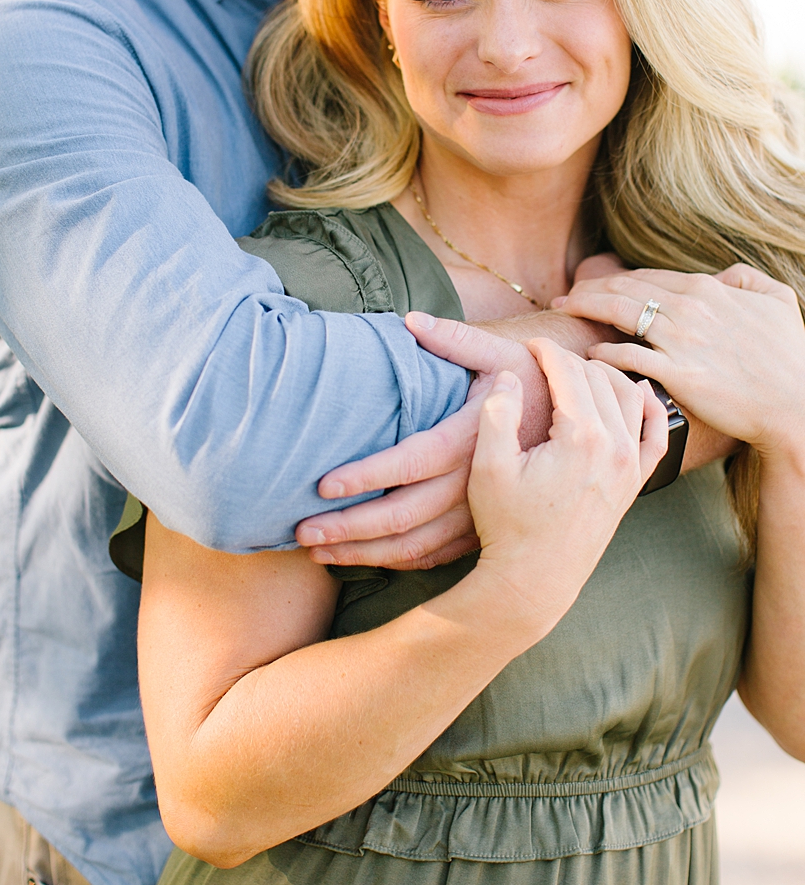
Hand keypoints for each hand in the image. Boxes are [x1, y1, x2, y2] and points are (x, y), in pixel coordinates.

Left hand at [296, 308, 613, 568]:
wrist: (584, 428)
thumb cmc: (533, 383)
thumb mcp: (501, 354)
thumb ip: (454, 339)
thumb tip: (408, 320)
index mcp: (471, 439)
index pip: (408, 463)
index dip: (365, 476)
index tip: (323, 486)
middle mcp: (472, 484)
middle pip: (400, 517)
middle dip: (348, 529)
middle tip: (301, 532)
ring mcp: (478, 514)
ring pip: (413, 546)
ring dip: (364, 554)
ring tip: (318, 554)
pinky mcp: (482, 529)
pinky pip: (435, 556)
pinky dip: (397, 564)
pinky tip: (365, 562)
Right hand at [468, 339, 666, 633]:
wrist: (535, 580)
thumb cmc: (507, 525)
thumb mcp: (489, 467)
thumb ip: (499, 413)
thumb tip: (511, 376)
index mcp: (581, 438)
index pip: (570, 373)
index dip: (546, 352)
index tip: (529, 345)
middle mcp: (615, 448)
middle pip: (599, 380)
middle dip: (571, 361)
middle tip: (545, 359)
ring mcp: (631, 466)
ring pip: (630, 398)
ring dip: (606, 376)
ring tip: (579, 370)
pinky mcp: (634, 483)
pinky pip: (656, 434)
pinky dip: (650, 407)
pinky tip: (637, 392)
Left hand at [553, 264, 804, 460]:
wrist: (795, 404)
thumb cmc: (790, 356)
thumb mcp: (779, 300)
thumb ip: (748, 278)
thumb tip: (722, 275)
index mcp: (707, 289)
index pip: (646, 276)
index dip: (614, 279)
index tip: (592, 285)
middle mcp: (689, 308)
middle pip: (624, 288)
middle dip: (588, 289)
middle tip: (564, 298)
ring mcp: (681, 340)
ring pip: (619, 313)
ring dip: (585, 309)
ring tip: (565, 314)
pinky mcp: (677, 373)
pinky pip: (628, 356)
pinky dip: (604, 352)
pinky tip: (590, 355)